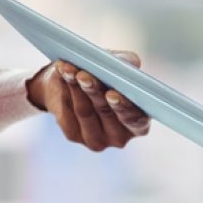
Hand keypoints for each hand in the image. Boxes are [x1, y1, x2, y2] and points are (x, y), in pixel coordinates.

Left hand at [27, 53, 150, 150]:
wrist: (74, 83)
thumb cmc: (105, 75)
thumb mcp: (119, 65)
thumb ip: (129, 64)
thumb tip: (130, 63)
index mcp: (139, 123)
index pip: (136, 120)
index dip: (124, 107)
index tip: (112, 94)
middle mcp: (120, 136)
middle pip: (106, 113)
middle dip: (94, 91)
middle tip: (83, 76)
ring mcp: (96, 139)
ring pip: (85, 111)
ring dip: (75, 87)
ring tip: (69, 68)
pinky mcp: (74, 135)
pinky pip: (67, 112)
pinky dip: (65, 89)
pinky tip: (63, 74)